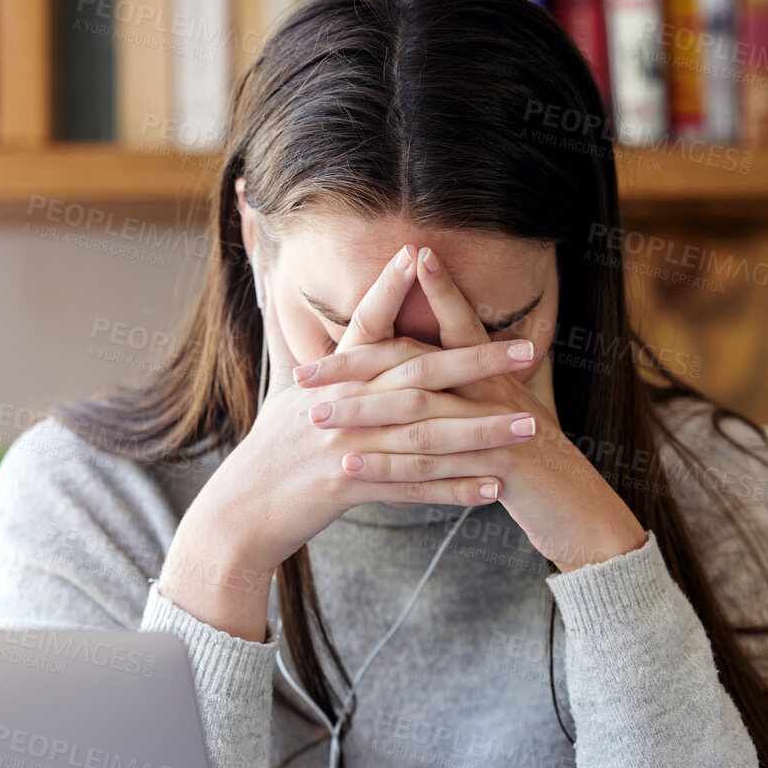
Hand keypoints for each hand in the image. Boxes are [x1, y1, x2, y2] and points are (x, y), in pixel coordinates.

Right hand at [157, 246, 543, 640]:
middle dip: (477, 360)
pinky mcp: (348, 487)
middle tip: (529, 350)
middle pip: (418, 375)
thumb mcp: (282, 392)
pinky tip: (493, 488)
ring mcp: (345, 445)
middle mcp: (340, 405)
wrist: (238, 513)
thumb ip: (300, 345)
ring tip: (529, 427)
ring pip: (427, 435)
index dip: (390, 287)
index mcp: (330, 378)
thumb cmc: (268, 451)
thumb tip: (281, 289)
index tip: (423, 254)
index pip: (366, 324)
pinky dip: (454, 489)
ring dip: (482, 431)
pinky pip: (412, 487)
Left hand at [296, 247, 647, 573]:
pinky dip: (390, 467)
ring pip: (421, 414)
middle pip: (420, 364)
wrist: (582, 511)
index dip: (426, 292)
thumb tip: (423, 369)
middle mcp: (497, 392)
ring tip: (317, 416)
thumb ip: (466, 391)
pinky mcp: (502, 468)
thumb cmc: (534, 465)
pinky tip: (352, 468)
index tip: (391, 263)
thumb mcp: (500, 419)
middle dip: (358, 367)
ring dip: (364, 414)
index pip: (453, 323)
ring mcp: (500, 428)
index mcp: (495, 375)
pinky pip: (436, 467)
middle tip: (305, 374)